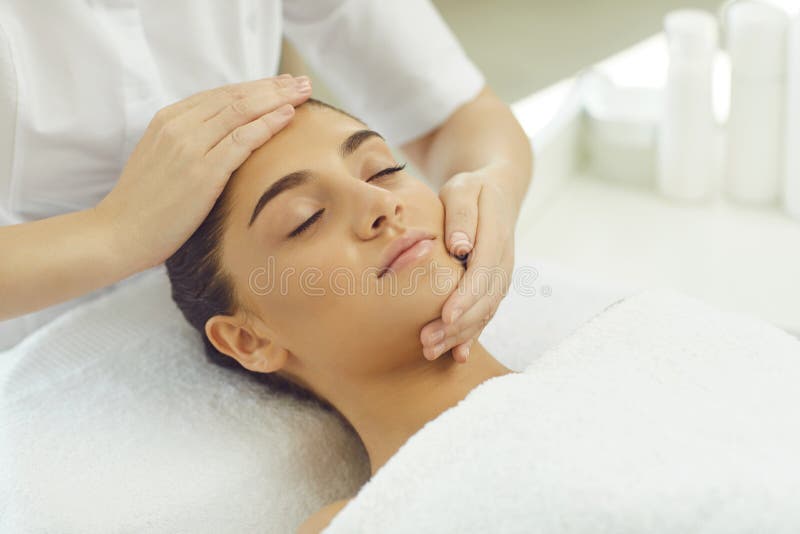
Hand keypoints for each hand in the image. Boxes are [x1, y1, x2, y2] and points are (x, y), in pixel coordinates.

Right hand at [95, 74, 311, 270]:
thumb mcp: (163, 161)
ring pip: (242, 111)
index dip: (255, 87)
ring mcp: (190, 147)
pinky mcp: (202, 172)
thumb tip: (223, 142)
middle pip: (236, 97)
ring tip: (304, 92)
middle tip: (302, 82)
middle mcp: (179, 126)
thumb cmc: (144, 206)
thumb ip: (189, 144)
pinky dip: (268, 124)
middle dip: (273, 87)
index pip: (221, 94)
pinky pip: (242, 140)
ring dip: (278, 99)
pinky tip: (288, 117)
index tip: (282, 84)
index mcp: (168, 119)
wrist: (119, 233)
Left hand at [420, 164, 516, 361]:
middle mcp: (504, 262)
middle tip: (427, 342)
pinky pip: (485, 315)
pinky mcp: (494, 286)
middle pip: (484, 301)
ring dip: (460, 336)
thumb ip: (461, 215)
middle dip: (458, 326)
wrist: (497, 193)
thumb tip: (458, 247)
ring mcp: (501, 277)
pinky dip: (471, 336)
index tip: (446, 316)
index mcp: (497, 237)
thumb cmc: (472, 190)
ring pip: (485, 313)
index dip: (466, 298)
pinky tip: (457, 356)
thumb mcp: (463, 190)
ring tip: (430, 351)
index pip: (483, 273)